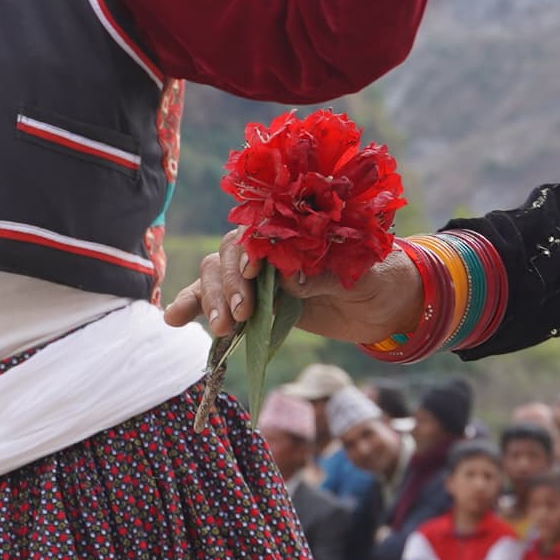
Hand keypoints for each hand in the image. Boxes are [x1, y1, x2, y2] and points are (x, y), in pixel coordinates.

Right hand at [163, 238, 426, 350]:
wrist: (387, 304)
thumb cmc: (379, 276)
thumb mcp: (361, 274)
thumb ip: (326, 275)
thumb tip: (290, 281)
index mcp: (295, 229)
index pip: (258, 233)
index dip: (250, 253)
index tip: (255, 277)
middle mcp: (271, 247)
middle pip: (230, 255)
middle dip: (228, 286)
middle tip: (240, 317)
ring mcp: (259, 275)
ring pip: (216, 275)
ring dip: (210, 300)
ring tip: (222, 330)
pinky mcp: (254, 301)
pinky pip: (217, 300)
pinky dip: (192, 305)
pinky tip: (173, 318)